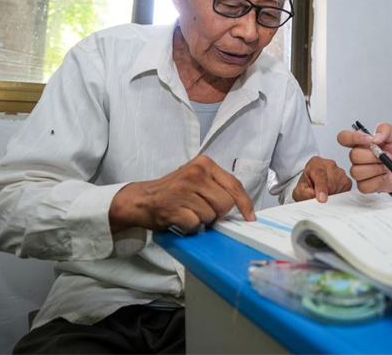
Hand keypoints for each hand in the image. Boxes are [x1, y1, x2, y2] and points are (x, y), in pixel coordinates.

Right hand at [109, 154, 255, 233]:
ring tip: (188, 212)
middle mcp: (194, 174)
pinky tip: (180, 219)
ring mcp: (182, 190)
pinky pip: (195, 225)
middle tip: (203, 210)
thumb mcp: (197, 179)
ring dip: (202, 221)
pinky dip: (189, 228)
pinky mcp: (172, 208)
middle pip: (225, 203)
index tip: (250, 216)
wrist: (140, 199)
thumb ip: (217, 187)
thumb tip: (243, 207)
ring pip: (211, 216)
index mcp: (204, 164)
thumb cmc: (173, 191)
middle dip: (218, 213)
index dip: (245, 203)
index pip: (234, 185)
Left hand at [292, 156, 351, 202]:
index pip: (320, 174)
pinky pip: (345, 192)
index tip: (322, 199)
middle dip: (325, 194)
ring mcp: (340, 171)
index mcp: (315, 163)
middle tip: (318, 198)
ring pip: (338, 188)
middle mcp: (329, 164)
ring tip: (324, 194)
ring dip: (331, 196)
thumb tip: (313, 195)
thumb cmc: (307, 186)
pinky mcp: (347, 180)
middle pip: (330, 183)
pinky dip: (338, 196)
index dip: (321, 188)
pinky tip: (331, 194)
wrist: (313, 184)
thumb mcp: (299, 190)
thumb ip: (303, 193)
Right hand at [336, 123, 391, 195]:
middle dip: (373, 156)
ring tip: (385, 167)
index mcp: (362, 143)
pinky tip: (383, 177)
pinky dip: (377, 181)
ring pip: (356, 172)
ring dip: (376, 170)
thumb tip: (374, 137)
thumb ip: (385, 130)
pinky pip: (363, 186)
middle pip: (353, 156)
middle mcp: (358, 157)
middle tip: (386, 156)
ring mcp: (360, 171)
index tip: (369, 140)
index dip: (352, 138)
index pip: (344, 137)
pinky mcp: (364, 185)